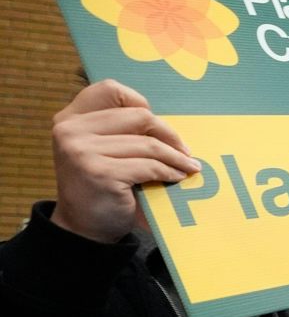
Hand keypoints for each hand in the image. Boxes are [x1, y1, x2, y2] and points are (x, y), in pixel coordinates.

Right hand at [49, 80, 199, 243]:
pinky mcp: (100, 172)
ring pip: (148, 144)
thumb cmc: (101, 185)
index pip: (109, 89)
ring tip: (189, 166)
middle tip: (185, 150)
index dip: (139, 101)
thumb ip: (120, 130)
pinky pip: (149, 166)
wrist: (84, 227)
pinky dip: (170, 171)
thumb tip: (169, 121)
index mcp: (70, 119)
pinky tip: (178, 177)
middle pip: (138, 116)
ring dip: (176, 157)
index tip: (157, 123)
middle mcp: (70, 131)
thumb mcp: (102, 150)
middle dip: (168, 134)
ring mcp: (82, 151)